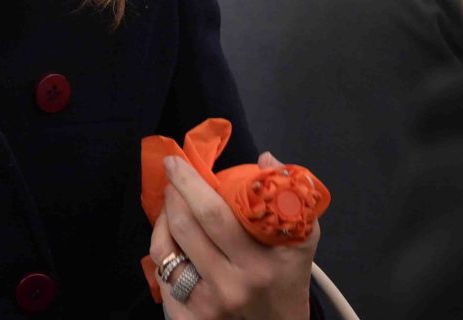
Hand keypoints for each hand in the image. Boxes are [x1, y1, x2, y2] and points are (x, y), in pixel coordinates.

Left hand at [149, 151, 315, 319]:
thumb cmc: (288, 282)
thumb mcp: (301, 242)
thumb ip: (291, 198)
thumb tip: (265, 159)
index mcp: (258, 263)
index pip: (213, 214)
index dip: (188, 183)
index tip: (175, 162)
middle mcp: (230, 286)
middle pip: (183, 227)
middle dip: (172, 194)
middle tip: (173, 178)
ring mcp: (206, 306)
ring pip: (164, 250)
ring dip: (162, 220)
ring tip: (172, 208)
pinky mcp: (188, 319)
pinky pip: (160, 276)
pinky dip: (163, 251)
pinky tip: (172, 242)